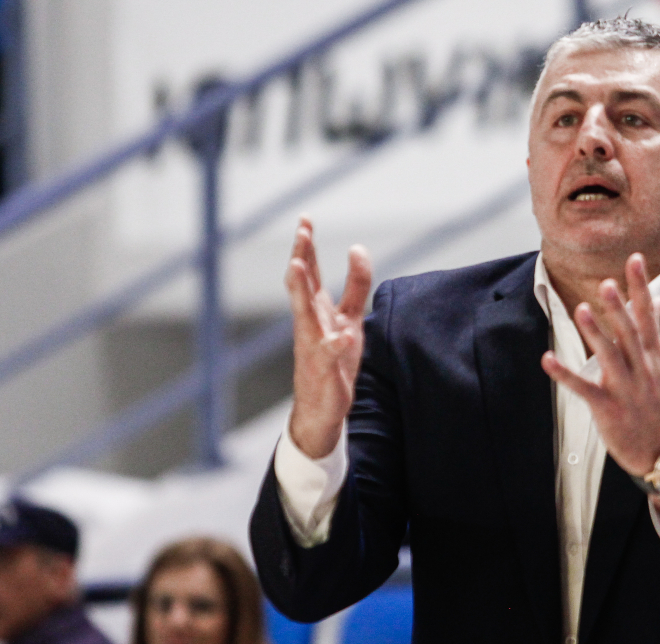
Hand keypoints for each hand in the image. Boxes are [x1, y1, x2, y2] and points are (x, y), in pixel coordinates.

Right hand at [285, 217, 372, 458]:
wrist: (323, 407)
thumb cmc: (335, 358)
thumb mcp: (351, 316)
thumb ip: (356, 284)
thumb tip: (358, 247)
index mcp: (315, 309)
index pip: (310, 272)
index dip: (307, 247)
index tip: (305, 219)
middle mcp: (309, 323)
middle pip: (302, 285)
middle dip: (301, 258)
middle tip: (301, 232)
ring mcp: (313, 345)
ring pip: (304, 314)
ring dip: (301, 290)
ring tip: (301, 266)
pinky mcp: (324, 368)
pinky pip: (328, 354)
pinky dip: (335, 343)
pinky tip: (344, 335)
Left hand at [540, 253, 659, 476]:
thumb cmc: (659, 404)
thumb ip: (655, 330)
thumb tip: (659, 300)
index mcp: (653, 355)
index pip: (648, 314)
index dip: (641, 287)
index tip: (635, 260)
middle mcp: (641, 368)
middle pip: (629, 332)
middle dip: (618, 307)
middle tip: (606, 282)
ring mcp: (626, 389)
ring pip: (609, 356)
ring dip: (595, 333)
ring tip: (581, 310)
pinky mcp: (608, 409)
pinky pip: (584, 389)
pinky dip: (565, 374)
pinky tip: (547, 360)